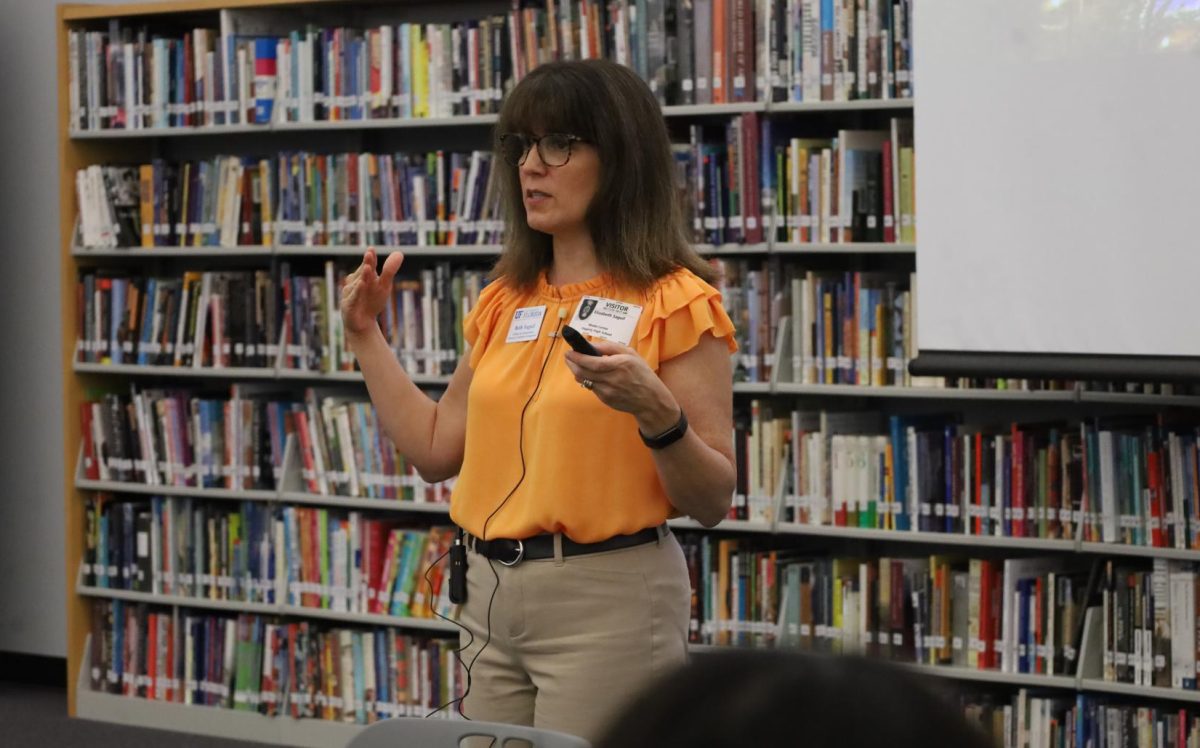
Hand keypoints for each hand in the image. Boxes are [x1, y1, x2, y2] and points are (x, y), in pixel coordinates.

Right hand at [340, 248, 403, 336]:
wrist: (362, 323)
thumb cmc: (372, 301)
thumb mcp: (384, 286)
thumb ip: (389, 270)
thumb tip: (399, 253)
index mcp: (365, 276)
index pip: (369, 264)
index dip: (371, 257)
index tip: (372, 249)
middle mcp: (355, 282)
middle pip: (363, 272)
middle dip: (367, 263)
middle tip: (370, 254)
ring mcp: (350, 293)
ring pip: (356, 283)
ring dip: (362, 276)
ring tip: (369, 268)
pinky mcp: (348, 305)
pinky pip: (353, 297)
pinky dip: (357, 291)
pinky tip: (362, 284)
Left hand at [564, 339, 679, 433]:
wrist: (650, 400)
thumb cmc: (642, 374)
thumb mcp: (631, 354)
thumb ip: (611, 347)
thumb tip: (592, 345)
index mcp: (620, 365)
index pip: (592, 362)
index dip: (578, 357)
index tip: (569, 352)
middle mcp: (612, 379)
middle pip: (583, 372)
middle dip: (572, 363)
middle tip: (568, 357)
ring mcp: (608, 392)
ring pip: (584, 381)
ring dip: (577, 371)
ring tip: (575, 364)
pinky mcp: (606, 400)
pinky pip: (591, 388)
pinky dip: (588, 380)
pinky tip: (590, 374)